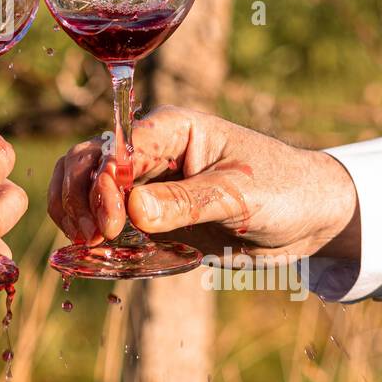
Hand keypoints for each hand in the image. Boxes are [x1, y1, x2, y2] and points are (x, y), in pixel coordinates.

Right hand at [48, 106, 359, 262]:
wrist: (307, 216)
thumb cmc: (283, 189)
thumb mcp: (240, 196)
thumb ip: (186, 202)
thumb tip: (132, 211)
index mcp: (172, 128)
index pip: (116, 149)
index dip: (102, 184)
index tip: (112, 225)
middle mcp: (151, 150)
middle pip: (86, 160)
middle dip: (77, 196)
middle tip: (90, 237)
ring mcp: (145, 182)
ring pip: (85, 186)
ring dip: (74, 211)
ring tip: (86, 244)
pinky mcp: (147, 213)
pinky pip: (103, 217)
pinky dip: (89, 230)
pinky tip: (94, 252)